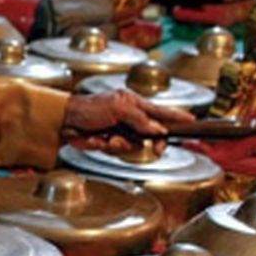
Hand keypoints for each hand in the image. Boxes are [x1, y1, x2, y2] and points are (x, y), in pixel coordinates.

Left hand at [60, 90, 194, 151]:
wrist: (63, 122)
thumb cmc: (87, 108)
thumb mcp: (117, 108)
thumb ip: (140, 119)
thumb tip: (159, 129)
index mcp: (134, 104)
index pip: (161, 111)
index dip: (177, 117)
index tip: (192, 121)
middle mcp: (130, 118)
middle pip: (152, 135)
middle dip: (149, 143)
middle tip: (155, 149)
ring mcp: (120, 131)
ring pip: (134, 147)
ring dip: (122, 145)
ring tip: (108, 138)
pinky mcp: (109, 142)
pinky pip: (118, 151)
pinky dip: (109, 147)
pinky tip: (99, 140)